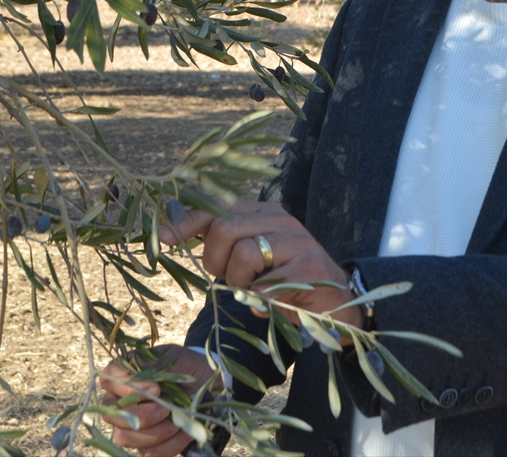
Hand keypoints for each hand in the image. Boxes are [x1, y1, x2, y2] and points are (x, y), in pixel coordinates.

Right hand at [98, 344, 214, 456]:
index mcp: (123, 374)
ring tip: (177, 420)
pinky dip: (169, 444)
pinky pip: (148, 453)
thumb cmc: (186, 366)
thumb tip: (135, 369)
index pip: (108, 380)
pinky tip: (183, 431)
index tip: (155, 388)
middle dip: (142, 415)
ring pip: (126, 438)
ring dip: (157, 431)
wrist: (206, 384)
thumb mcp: (174, 357)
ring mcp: (131, 425)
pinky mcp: (147, 444)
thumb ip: (153, 364)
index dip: (127, 388)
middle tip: (166, 407)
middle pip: (112, 415)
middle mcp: (121, 401)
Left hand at [160, 199, 363, 329]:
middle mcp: (279, 219)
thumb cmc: (286, 280)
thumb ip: (224, 243)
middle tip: (228, 279)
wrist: (340, 302)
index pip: (217, 205)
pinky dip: (261, 300)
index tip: (165, 238)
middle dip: (215, 261)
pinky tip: (274, 302)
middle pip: (223, 229)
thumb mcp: (253, 256)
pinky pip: (266, 286)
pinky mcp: (308, 267)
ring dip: (239, 283)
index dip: (187, 219)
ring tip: (256, 290)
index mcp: (262, 212)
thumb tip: (172, 233)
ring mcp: (297, 240)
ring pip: (242, 255)